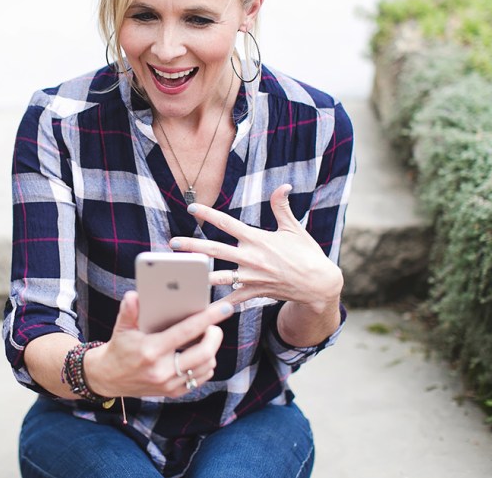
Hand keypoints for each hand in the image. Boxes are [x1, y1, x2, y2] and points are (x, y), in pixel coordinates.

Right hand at [84, 291, 232, 398]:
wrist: (109, 378)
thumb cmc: (119, 347)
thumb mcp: (121, 327)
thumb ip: (128, 310)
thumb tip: (134, 295)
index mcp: (151, 350)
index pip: (186, 332)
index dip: (208, 318)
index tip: (224, 308)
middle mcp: (162, 370)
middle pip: (204, 353)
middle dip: (215, 336)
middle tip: (214, 326)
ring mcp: (169, 384)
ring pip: (206, 367)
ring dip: (211, 350)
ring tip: (207, 337)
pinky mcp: (173, 392)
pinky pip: (200, 378)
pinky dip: (205, 364)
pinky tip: (200, 353)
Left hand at [170, 184, 342, 311]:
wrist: (319, 284)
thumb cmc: (307, 254)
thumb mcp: (294, 228)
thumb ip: (282, 207)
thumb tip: (283, 186)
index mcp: (258, 239)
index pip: (228, 224)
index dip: (209, 214)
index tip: (192, 208)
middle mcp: (252, 258)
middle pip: (215, 250)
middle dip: (192, 247)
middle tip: (172, 243)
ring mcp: (252, 277)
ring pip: (219, 277)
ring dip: (199, 275)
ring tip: (181, 275)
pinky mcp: (256, 293)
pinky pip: (234, 298)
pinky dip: (219, 302)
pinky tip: (203, 305)